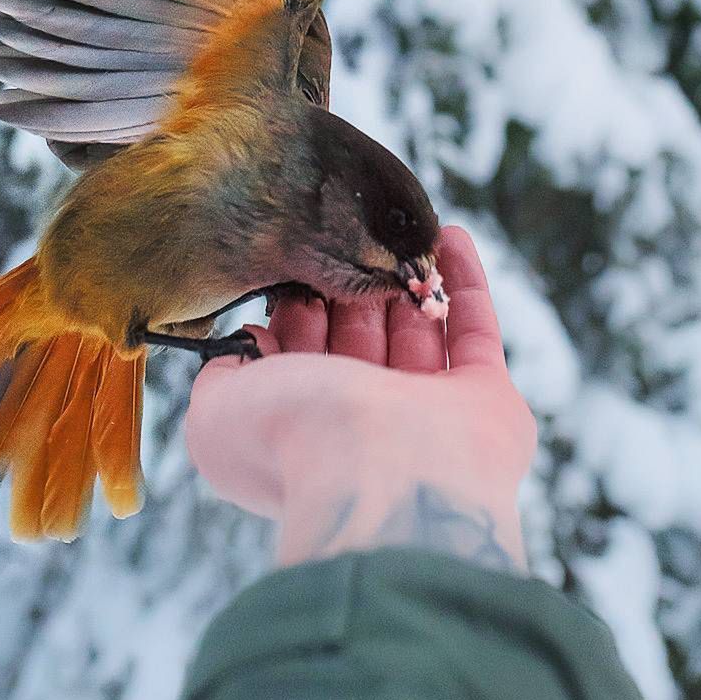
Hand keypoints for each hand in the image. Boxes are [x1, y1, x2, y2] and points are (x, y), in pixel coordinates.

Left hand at [185, 226, 536, 570]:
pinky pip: (475, 329)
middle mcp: (366, 424)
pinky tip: (451, 235)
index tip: (295, 270)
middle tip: (346, 243)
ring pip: (417, 333)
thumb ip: (220, 377)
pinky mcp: (486, 400)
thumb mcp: (214, 413)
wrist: (378, 471)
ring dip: (407, 280)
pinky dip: (464, 281)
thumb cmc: (290, 440)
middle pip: (360, 341)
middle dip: (352, 290)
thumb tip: (242, 346)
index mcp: (304, 428)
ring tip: (397, 228)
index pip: (301, 358)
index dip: (297, 314)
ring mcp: (429, 414)